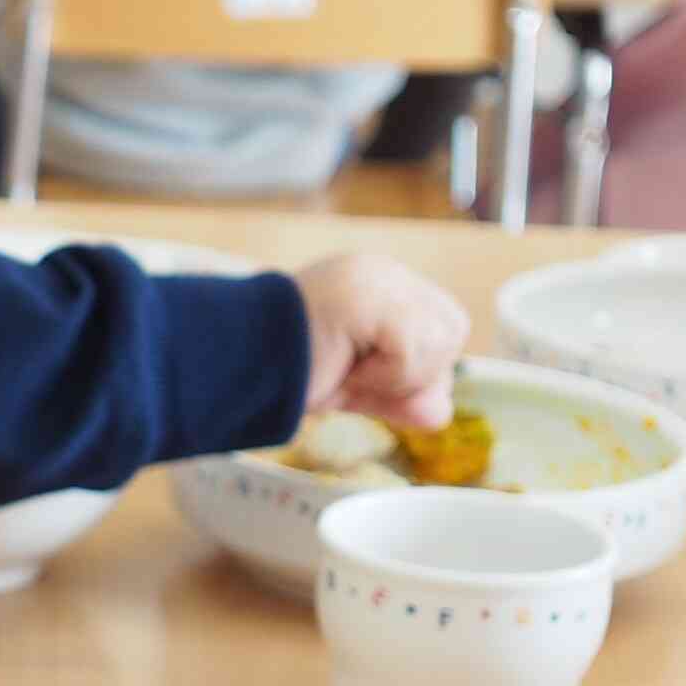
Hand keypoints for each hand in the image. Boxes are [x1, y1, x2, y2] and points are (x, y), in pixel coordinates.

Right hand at [295, 252, 468, 431]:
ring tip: (347, 368)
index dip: (417, 370)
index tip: (361, 380)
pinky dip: (386, 375)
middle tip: (356, 376)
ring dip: (398, 375)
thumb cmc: (282, 374)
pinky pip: (414, 351)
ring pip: (443, 339)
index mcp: (377, 285)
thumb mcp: (358, 388)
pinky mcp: (371, 297)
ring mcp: (377, 278)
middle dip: (415, 372)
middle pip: (453, 331)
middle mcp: (382, 273)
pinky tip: (345, 368)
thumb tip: (440, 413)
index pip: (441, 328)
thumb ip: (401, 395)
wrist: (232, 368)